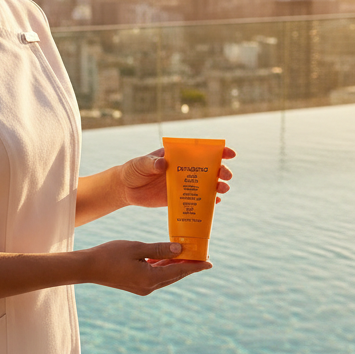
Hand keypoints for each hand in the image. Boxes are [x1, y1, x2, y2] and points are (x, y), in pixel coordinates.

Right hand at [82, 239, 210, 295]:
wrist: (88, 267)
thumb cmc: (110, 255)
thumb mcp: (137, 247)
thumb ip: (160, 248)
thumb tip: (180, 250)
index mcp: (150, 279)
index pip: (179, 271)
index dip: (195, 267)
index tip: (209, 263)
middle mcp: (149, 287)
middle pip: (174, 275)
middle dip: (188, 266)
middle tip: (201, 256)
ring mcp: (142, 287)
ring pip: (165, 276)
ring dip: (176, 266)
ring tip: (187, 255)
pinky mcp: (137, 284)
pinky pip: (156, 276)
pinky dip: (164, 266)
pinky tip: (168, 257)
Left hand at [118, 147, 235, 208]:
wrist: (125, 189)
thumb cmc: (133, 170)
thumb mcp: (141, 164)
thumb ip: (152, 163)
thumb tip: (163, 163)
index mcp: (177, 156)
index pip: (200, 151)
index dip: (217, 151)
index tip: (229, 153)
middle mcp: (183, 170)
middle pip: (207, 169)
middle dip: (220, 171)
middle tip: (226, 175)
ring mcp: (182, 185)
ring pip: (205, 185)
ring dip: (217, 186)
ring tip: (223, 189)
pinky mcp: (177, 199)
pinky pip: (195, 201)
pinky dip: (207, 202)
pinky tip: (215, 202)